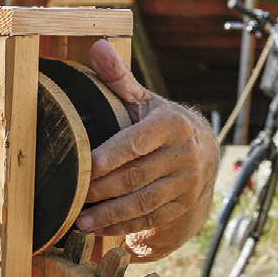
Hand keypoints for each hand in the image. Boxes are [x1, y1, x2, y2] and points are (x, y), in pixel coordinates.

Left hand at [76, 39, 218, 260]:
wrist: (204, 150)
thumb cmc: (161, 123)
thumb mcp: (143, 100)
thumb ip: (118, 78)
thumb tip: (97, 46)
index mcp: (171, 125)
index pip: (136, 142)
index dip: (110, 156)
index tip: (84, 166)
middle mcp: (184, 155)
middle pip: (136, 176)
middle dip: (102, 190)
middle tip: (73, 197)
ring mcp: (187, 184)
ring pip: (143, 203)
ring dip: (110, 215)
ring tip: (80, 221)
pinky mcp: (184, 206)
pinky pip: (151, 219)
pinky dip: (123, 227)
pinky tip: (97, 230)